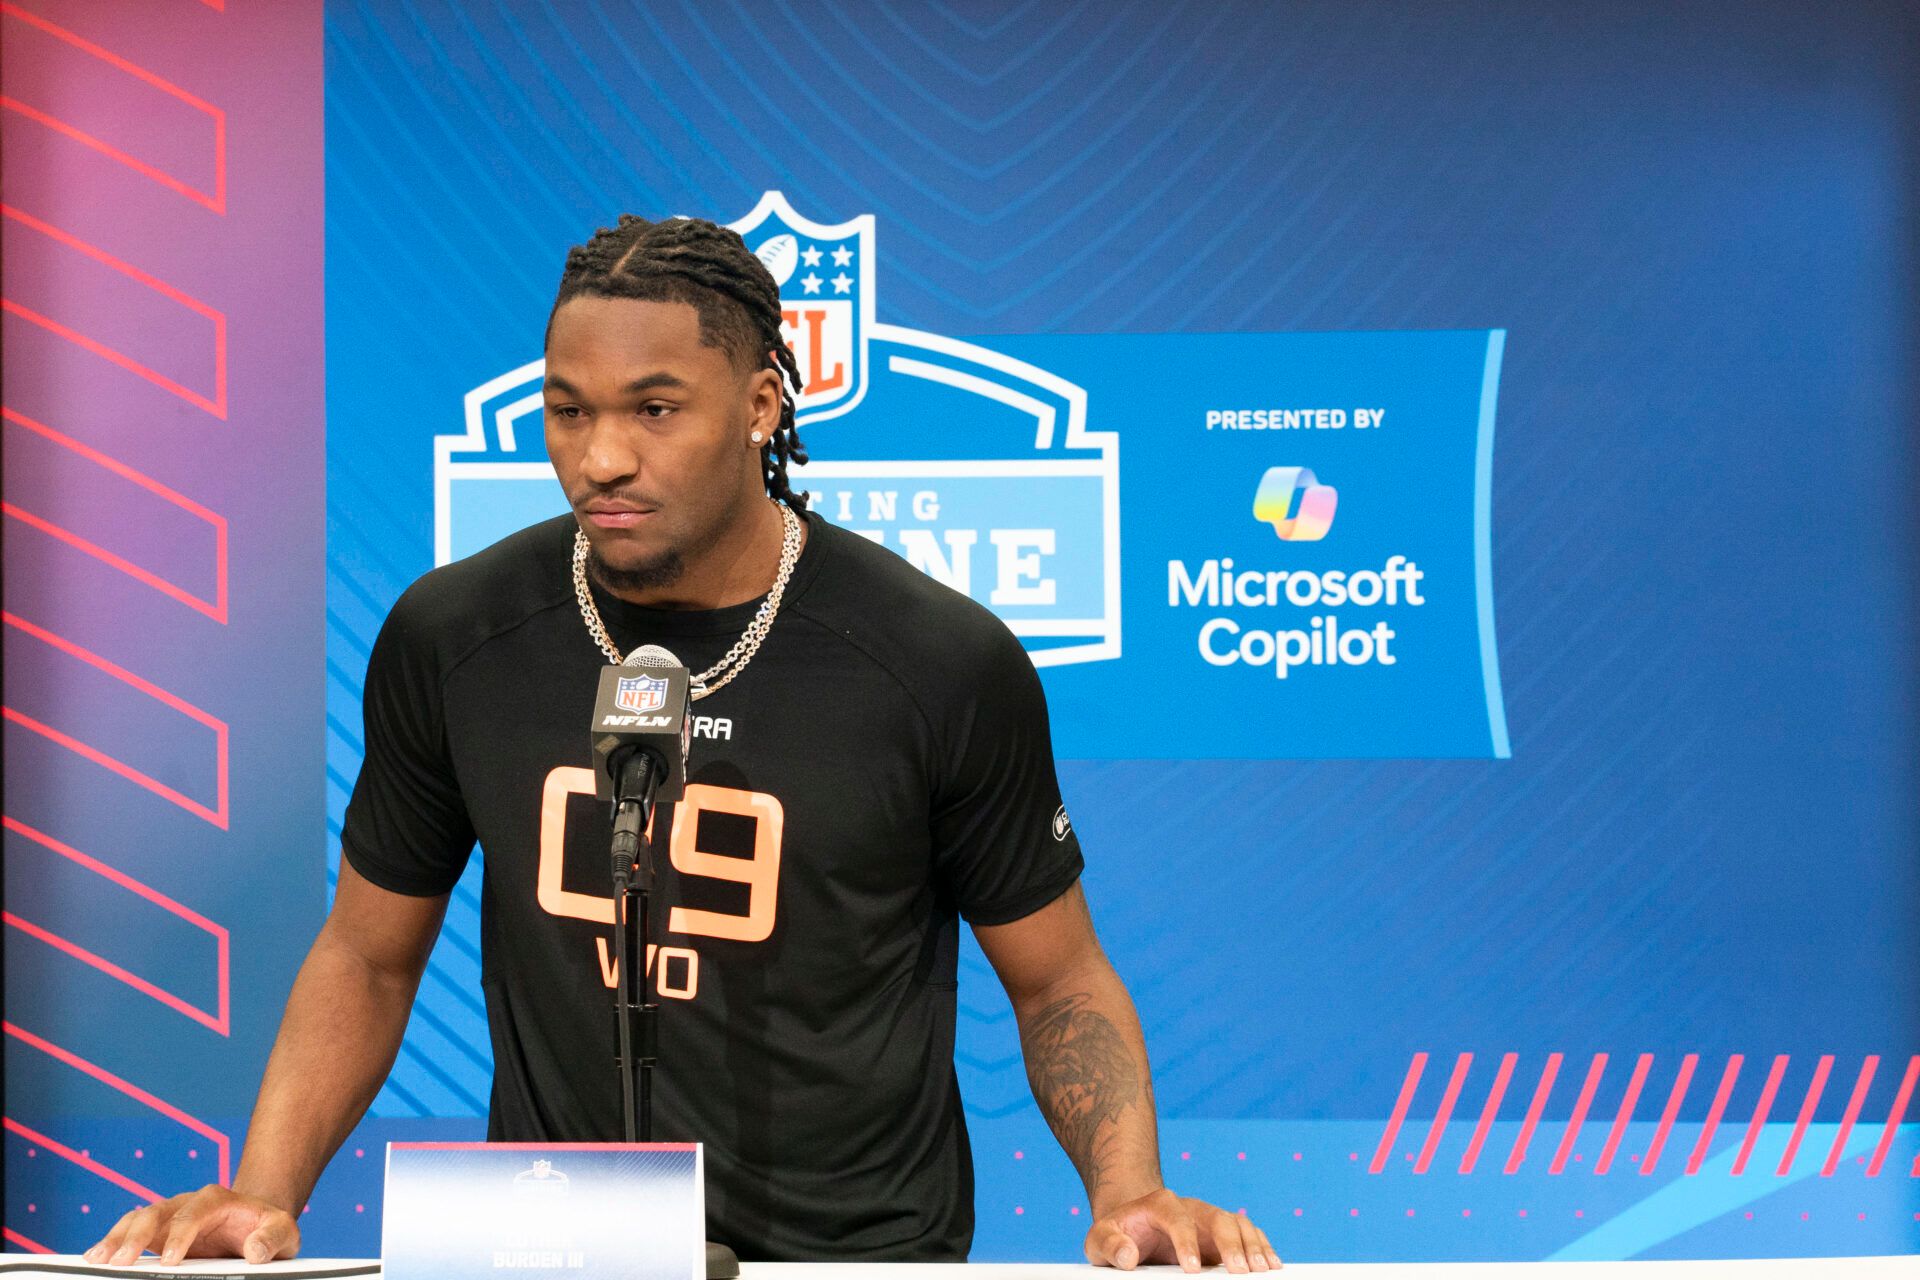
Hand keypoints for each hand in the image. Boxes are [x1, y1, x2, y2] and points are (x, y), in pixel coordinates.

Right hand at [83, 1184, 299, 1265]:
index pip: (195, 1211)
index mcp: (217, 1199)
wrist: (257, 1227)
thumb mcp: (283, 1232)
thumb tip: (255, 1252)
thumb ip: (273, 1238)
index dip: (181, 1234)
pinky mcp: (157, 1234)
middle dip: (137, 1235)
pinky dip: (112, 1244)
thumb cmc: (268, 1230)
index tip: (170, 1261)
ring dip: (116, 1239)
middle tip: (122, 1262)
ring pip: (136, 1220)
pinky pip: (130, 1234)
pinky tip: (96, 1260)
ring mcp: (169, 1218)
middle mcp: (187, 1204)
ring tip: (97, 1261)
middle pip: (157, 1211)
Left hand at [1084, 1188, 1279, 1272]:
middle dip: (1231, 1245)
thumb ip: (1109, 1245)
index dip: (1186, 1242)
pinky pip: (1249, 1235)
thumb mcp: (1099, 1239)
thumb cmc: (1116, 1235)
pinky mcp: (1223, 1235)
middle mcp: (1191, 1207)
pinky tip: (1272, 1265)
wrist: (1131, 1226)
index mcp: (1160, 1204)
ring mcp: (1210, 1220)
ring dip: (1253, 1246)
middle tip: (1240, 1272)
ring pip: (1238, 1224)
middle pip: (1217, 1217)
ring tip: (1263, 1270)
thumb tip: (1128, 1257)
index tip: (1191, 1270)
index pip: (1177, 1218)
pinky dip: (1262, 1247)